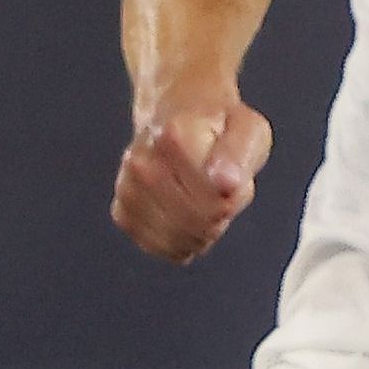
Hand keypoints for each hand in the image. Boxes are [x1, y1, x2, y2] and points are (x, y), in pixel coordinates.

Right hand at [114, 89, 274, 264]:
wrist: (176, 120)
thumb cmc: (217, 129)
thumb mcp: (246, 129)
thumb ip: (239, 155)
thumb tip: (226, 183)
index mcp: (173, 135)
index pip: (209, 195)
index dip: (231, 198)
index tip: (232, 180)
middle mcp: (140, 162)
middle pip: (194, 221)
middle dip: (217, 217)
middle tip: (220, 193)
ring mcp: (128, 189)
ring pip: (177, 239)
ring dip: (200, 232)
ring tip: (203, 202)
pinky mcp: (122, 213)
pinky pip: (162, 248)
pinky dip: (180, 241)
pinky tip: (184, 216)